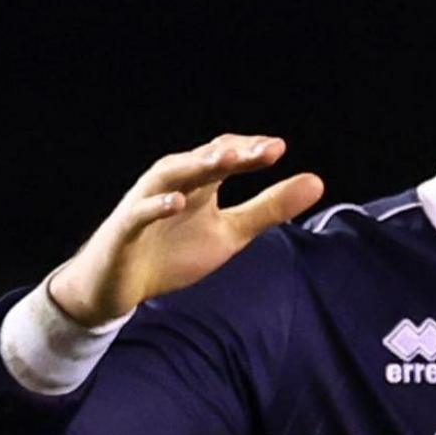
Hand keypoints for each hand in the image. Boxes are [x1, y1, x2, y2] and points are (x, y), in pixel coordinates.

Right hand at [44, 135, 325, 326]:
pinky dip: (156, 206)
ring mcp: (146, 203)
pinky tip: (175, 203)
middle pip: (203, 161)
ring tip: (225, 160)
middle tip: (267, 149)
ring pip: (170, 176)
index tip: (279, 149)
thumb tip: (316, 182)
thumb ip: (269, 208)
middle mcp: (171, 183)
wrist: (119, 286)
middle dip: (234, 153)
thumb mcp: (230, 233)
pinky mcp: (126, 229)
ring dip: (196, 166)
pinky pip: (140, 214)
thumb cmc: (173, 252)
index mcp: (198, 182)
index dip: (251, 151)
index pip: (225, 155)